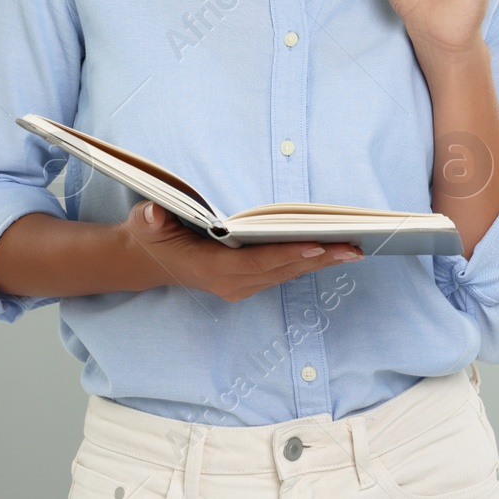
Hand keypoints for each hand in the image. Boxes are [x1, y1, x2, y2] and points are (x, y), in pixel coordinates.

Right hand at [118, 200, 362, 302]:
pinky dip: (308, 262)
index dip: (286, 256)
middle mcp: (230, 283)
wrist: (148, 260)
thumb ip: (149, 220)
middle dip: (318, 259)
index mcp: (210, 268)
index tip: (316, 246)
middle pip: (280, 271)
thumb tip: (153, 213)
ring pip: (286, 274)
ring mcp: (240, 286)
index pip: (255, 263)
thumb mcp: (144, 224)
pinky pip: (282, 273)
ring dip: (320, 262)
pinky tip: (332, 252)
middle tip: (353, 247)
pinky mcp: (247, 282)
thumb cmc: (151, 236)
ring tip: (353, 249)